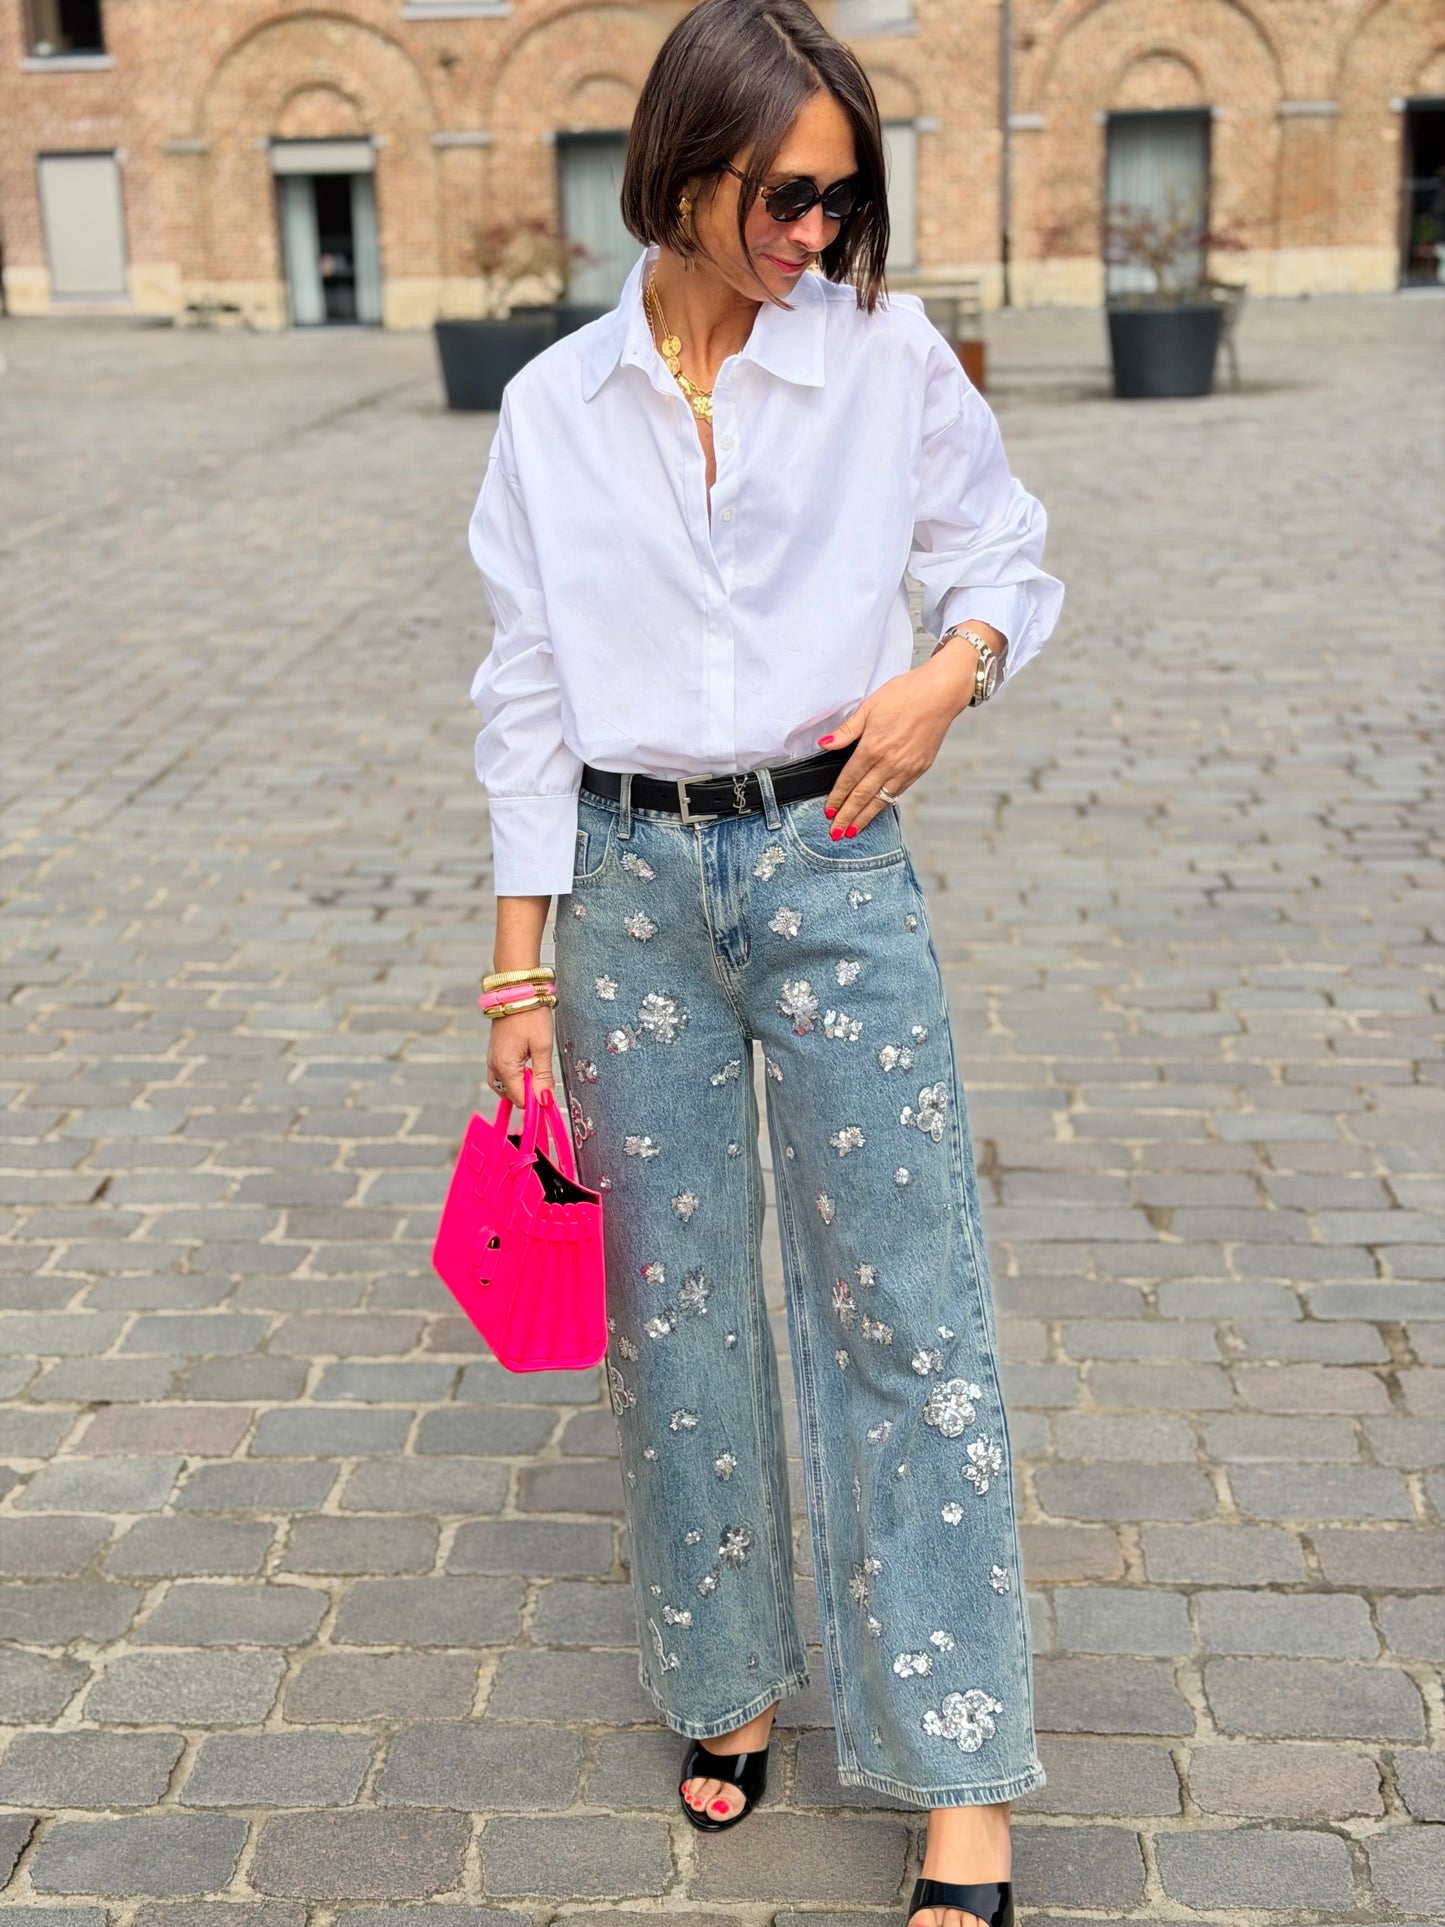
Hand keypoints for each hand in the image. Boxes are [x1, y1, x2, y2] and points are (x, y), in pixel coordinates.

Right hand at [487, 1006, 554, 1107]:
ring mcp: (492, 1060)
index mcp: (505, 1068)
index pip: (520, 1099)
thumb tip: (545, 1101)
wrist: (516, 991)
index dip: (536, 1101)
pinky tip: (528, 1066)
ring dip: (522, 1085)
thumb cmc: (531, 1016)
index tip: (551, 1095)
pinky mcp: (495, 1053)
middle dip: (529, 1093)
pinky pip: (503, 1074)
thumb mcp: (542, 1046)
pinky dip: (516, 1077)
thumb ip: (543, 1076)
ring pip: (506, 1086)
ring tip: (537, 1071)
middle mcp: (494, 1067)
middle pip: (511, 1095)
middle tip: (545, 1079)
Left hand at [816, 631, 995, 836]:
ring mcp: (906, 769)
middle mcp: (889, 763)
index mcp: (872, 747)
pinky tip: (876, 810)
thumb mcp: (869, 707)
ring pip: (881, 800)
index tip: (828, 811)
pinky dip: (884, 805)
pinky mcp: (919, 769)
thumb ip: (847, 730)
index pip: (849, 780)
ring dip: (865, 817)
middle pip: (862, 796)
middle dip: (847, 816)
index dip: (837, 798)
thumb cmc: (905, 695)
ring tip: (853, 831)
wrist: (939, 694)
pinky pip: (897, 792)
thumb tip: (825, 745)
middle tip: (836, 832)